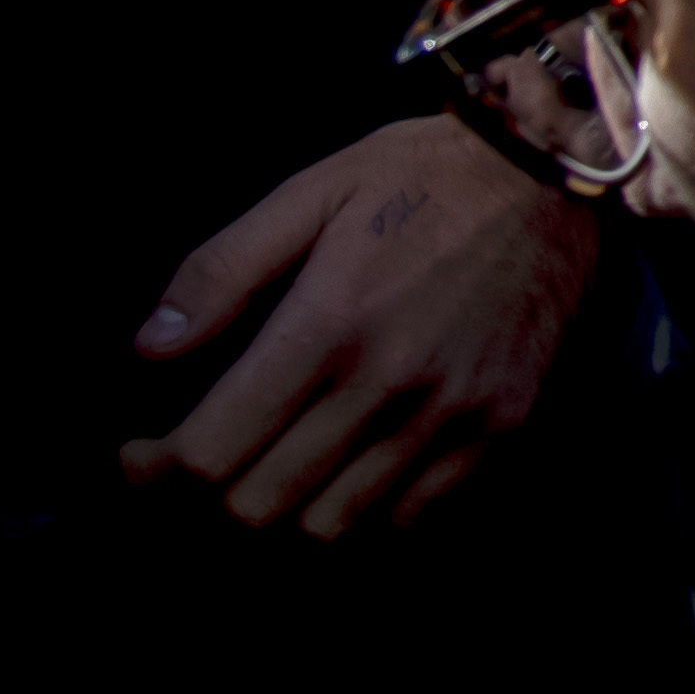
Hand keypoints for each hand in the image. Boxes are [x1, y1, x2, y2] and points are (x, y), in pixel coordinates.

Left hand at [122, 115, 598, 536]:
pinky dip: (365, 511)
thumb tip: (148, 350)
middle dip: (204, 500)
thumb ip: (222, 272)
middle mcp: (389, 383)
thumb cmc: (423, 173)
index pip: (210, 453)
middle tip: (193, 467)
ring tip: (266, 473)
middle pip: (260, 506)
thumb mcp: (312, 193)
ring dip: (282, 513)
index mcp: (329, 324)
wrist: (556, 168)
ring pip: (333, 525)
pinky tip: (346, 469)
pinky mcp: (501, 424)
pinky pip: (413, 515)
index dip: (152, 471)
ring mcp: (451, 413)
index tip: (137, 456)